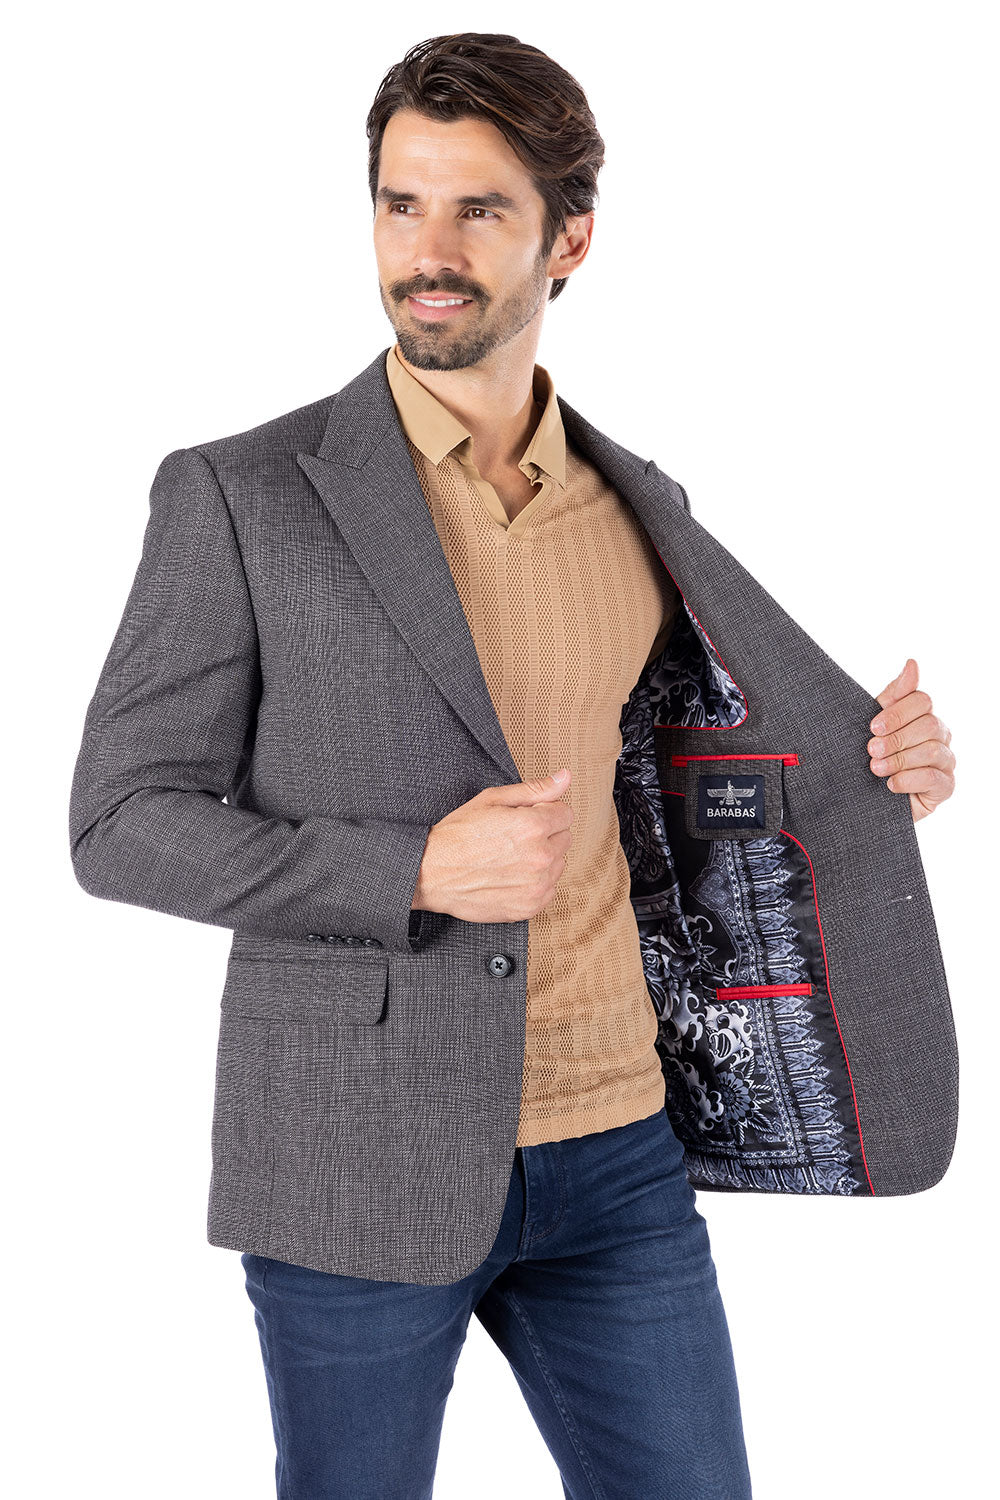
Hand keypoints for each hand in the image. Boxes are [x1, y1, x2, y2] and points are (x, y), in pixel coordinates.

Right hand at [412, 768, 573, 922]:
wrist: (431, 873)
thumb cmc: (457, 835)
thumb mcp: (492, 800)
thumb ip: (534, 789)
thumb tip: (564, 778)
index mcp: (533, 826)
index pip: (566, 813)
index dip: (545, 812)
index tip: (526, 817)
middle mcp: (540, 857)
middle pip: (564, 838)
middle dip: (546, 834)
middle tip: (514, 837)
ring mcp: (537, 885)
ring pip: (558, 864)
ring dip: (542, 860)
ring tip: (510, 857)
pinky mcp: (530, 907)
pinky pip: (549, 889)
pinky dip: (535, 883)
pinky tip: (511, 875)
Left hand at [867, 658, 954, 822]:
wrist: (864, 798)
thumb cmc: (872, 757)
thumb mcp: (876, 724)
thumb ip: (894, 696)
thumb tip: (912, 663)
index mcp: (922, 715)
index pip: (922, 700)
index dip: (897, 712)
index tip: (872, 727)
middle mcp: (939, 734)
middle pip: (929, 724)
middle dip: (896, 737)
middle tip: (871, 750)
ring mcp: (945, 761)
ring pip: (933, 750)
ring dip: (899, 759)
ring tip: (876, 769)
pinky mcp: (945, 787)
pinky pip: (934, 777)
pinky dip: (908, 779)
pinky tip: (890, 785)